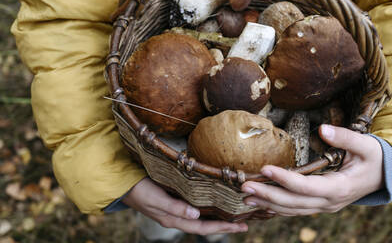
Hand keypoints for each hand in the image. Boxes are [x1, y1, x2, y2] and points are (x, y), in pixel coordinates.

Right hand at [123, 178, 247, 233]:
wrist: (124, 184)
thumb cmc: (139, 190)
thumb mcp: (155, 199)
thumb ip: (174, 207)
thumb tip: (196, 215)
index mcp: (174, 219)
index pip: (203, 227)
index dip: (222, 228)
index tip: (240, 227)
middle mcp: (178, 217)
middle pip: (206, 225)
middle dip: (225, 226)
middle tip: (245, 224)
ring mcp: (177, 210)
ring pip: (203, 217)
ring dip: (219, 218)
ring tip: (235, 215)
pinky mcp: (175, 201)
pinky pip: (197, 208)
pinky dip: (209, 208)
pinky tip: (216, 203)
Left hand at [241, 124, 383, 215]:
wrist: (386, 176)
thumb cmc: (376, 158)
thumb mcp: (366, 145)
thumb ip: (345, 137)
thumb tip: (323, 128)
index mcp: (340, 188)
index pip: (307, 186)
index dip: (284, 180)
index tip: (265, 169)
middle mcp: (330, 202)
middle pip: (294, 203)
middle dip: (268, 195)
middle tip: (244, 186)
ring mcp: (326, 206)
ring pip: (293, 209)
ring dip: (269, 203)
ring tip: (246, 195)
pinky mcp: (322, 204)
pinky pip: (297, 209)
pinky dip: (278, 207)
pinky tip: (262, 202)